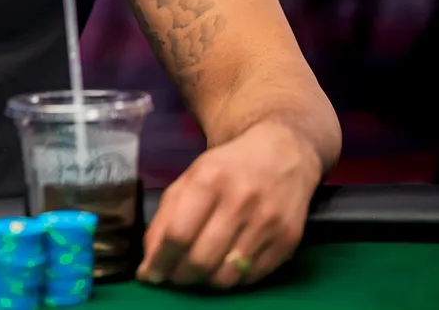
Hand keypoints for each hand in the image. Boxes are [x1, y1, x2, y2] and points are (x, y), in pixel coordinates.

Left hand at [137, 120, 321, 288]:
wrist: (281, 154)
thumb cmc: (227, 168)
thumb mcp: (190, 179)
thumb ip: (166, 216)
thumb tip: (151, 260)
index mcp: (208, 181)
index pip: (178, 233)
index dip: (160, 260)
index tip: (150, 275)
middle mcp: (240, 202)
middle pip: (201, 259)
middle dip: (180, 276)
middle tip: (173, 277)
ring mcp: (267, 223)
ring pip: (226, 276)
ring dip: (205, 282)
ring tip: (197, 272)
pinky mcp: (288, 241)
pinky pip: (251, 277)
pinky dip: (232, 279)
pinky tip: (224, 266)